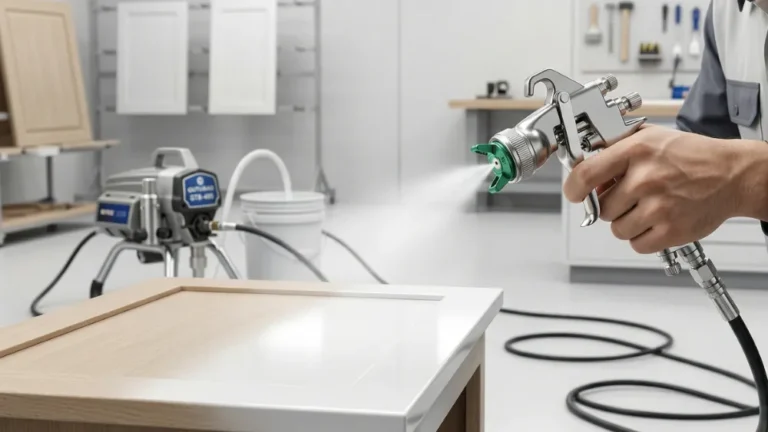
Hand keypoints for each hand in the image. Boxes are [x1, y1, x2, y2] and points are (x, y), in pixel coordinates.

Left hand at [563, 125, 767, 252]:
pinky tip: (655, 221)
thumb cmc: (690, 155)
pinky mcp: (671, 231)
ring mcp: (659, 207)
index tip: (574, 193)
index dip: (574, 188)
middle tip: (629, 197)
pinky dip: (642, 237)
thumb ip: (614, 148)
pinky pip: (636, 244)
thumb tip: (584, 165)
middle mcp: (646, 179)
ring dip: (626, 222)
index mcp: (637, 151)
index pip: (586, 174)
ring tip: (646, 207)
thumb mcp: (650, 137)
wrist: (731, 174)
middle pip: (602, 208)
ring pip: (617, 229)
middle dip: (611, 205)